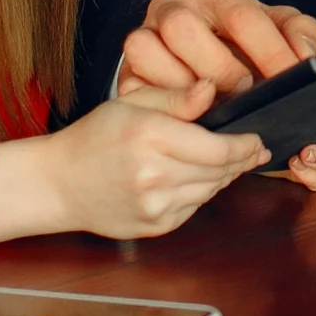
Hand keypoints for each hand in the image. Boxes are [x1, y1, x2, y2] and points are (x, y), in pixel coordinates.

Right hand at [0, 77, 266, 245]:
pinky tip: (193, 177)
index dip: (246, 145)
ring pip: (211, 190)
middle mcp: (154, 176)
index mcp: (150, 137)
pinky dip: (201, 191)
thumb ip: (176, 98)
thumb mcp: (131, 103)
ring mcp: (155, 206)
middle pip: (220, 171)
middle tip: (253, 149)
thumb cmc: (93, 137)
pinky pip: (194, 206)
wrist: (58, 183)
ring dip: (224, 175)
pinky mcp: (156, 226)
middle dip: (241, 159)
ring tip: (227, 160)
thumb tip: (211, 88)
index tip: (257, 138)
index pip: (219, 148)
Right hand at [118, 0, 315, 192]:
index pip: (243, 14)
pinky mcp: (124, 72)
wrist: (182, 62)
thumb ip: (307, 36)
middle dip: (224, 70)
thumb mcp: (272, 34)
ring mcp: (141, 34)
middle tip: (249, 96)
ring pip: (151, 51)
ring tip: (223, 113)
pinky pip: (136, 89)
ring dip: (192, 91)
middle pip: (187, 30)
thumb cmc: (234, 49)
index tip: (294, 76)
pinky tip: (195, 123)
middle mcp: (171, 3)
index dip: (271, 50)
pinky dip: (168, 109)